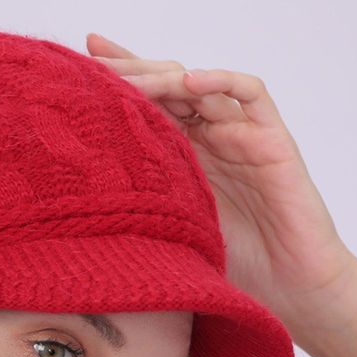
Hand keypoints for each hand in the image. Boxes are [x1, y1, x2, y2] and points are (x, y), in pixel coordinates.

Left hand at [85, 32, 356, 330]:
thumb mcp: (168, 236)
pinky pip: (251, 96)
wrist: (286, 291)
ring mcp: (241, 135)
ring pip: (201, 86)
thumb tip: (70, 210)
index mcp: (182, 158)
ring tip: (133, 79)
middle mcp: (209, 139)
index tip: (74, 67)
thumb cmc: (230, 270)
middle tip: (94, 65)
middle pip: (167, 87)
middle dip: (131, 72)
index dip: (116, 82)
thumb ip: (136, 213)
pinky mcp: (273, 141)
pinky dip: (223, 82)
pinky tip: (191, 83)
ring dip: (165, 77)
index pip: (146, 107)